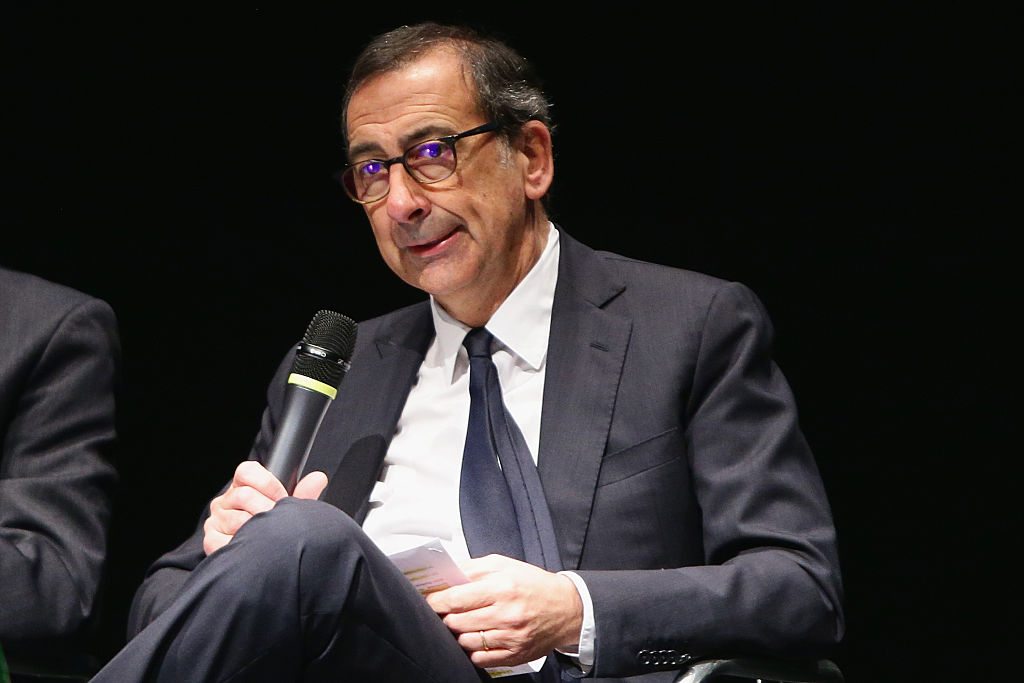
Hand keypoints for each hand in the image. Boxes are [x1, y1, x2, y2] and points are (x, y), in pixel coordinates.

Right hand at [202, 460, 327, 554]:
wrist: (257, 558)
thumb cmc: (272, 527)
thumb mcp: (288, 509)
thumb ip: (302, 494)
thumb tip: (319, 478)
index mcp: (243, 486)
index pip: (247, 471)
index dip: (267, 483)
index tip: (282, 497)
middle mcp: (226, 501)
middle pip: (244, 495)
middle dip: (267, 509)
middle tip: (280, 522)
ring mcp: (216, 520)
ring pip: (237, 518)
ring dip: (257, 529)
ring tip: (269, 537)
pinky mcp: (211, 539)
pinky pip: (224, 540)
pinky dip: (242, 545)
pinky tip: (253, 548)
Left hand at [425, 554, 582, 667]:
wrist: (567, 608)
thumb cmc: (535, 585)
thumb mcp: (505, 565)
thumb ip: (474, 568)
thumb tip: (447, 575)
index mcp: (502, 587)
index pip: (455, 598)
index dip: (436, 601)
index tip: (430, 600)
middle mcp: (506, 614)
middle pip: (457, 622)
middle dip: (447, 617)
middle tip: (448, 611)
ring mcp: (510, 637)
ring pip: (465, 641)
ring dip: (459, 633)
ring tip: (464, 623)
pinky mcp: (514, 654)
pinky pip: (480, 658)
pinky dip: (473, 649)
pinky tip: (477, 638)